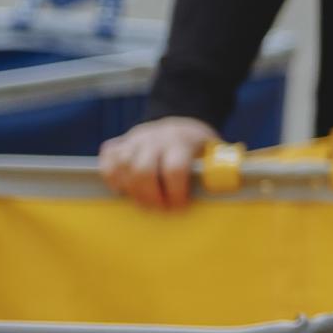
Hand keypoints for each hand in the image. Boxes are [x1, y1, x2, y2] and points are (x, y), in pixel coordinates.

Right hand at [96, 115, 218, 210]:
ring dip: (131, 189)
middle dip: (150, 195)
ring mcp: (134, 139)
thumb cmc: (199, 146)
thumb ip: (218, 166)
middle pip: (143, 170)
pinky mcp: (120, 141)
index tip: (179, 206)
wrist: (181, 123)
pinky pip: (107, 158)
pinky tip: (122, 189)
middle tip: (159, 208)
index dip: (175, 191)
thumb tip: (226, 184)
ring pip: (122, 165)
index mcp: (181, 141)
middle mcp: (154, 138)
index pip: (174, 168)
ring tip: (144, 202)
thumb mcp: (214, 151)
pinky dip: (110, 176)